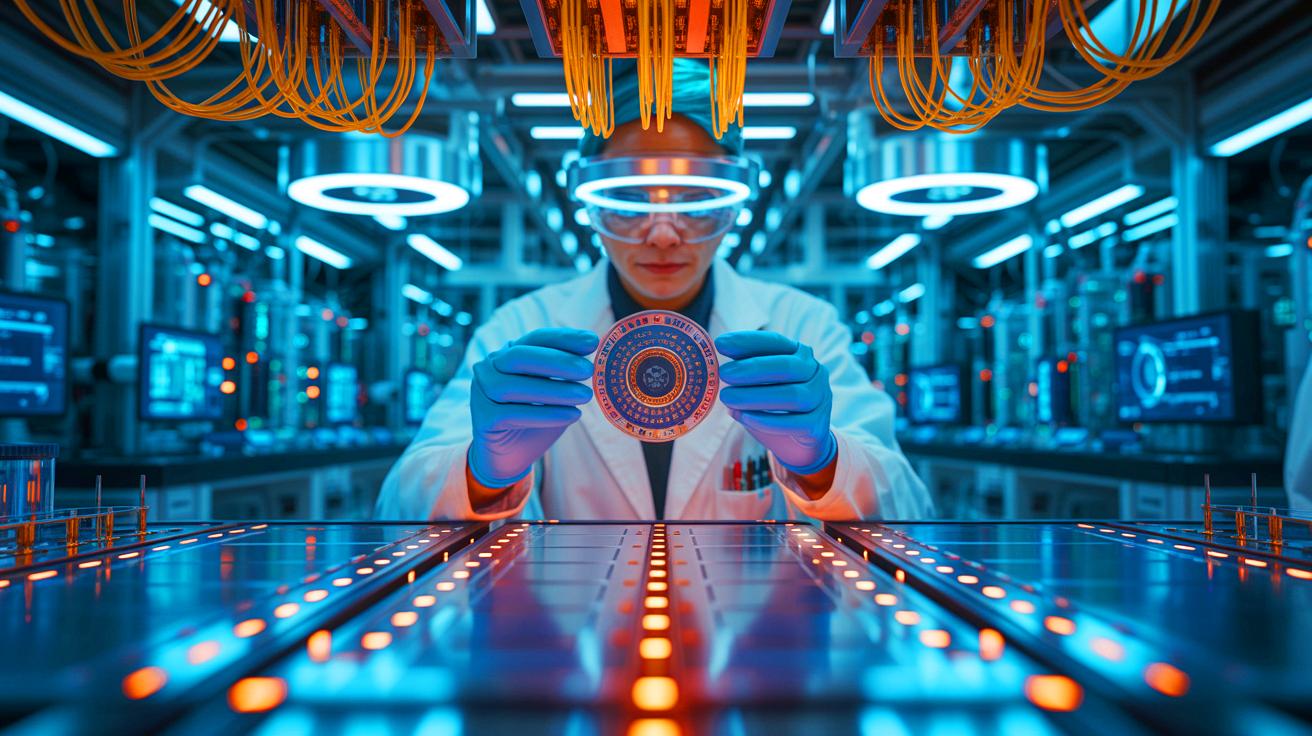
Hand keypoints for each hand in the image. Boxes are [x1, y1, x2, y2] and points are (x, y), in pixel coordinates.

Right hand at [468, 328, 598, 487]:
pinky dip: (546, 414)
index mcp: (508, 354)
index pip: (534, 338)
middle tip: (588, 370)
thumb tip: (598, 360)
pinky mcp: (482, 418)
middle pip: (519, 357)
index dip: (563, 338)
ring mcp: (481, 392)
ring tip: (586, 396)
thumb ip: (566, 375)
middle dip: (557, 361)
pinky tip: (573, 415)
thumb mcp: (554, 393)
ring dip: (555, 390)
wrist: (509, 456)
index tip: (593, 342)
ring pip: (514, 386)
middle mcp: (489, 368)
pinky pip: (513, 414)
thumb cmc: (535, 418)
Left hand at [715, 331, 836, 475]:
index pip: (776, 342)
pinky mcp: (817, 425)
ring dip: (755, 396)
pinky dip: (767, 420)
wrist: (799, 443)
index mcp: (800, 354)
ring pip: (792, 395)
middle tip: (724, 373)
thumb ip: (744, 373)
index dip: (748, 341)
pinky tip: (744, 417)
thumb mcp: (761, 385)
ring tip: (727, 398)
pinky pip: (794, 422)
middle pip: (786, 367)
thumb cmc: (775, 407)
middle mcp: (815, 372)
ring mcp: (820, 398)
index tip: (720, 344)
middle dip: (752, 369)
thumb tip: (714, 367)